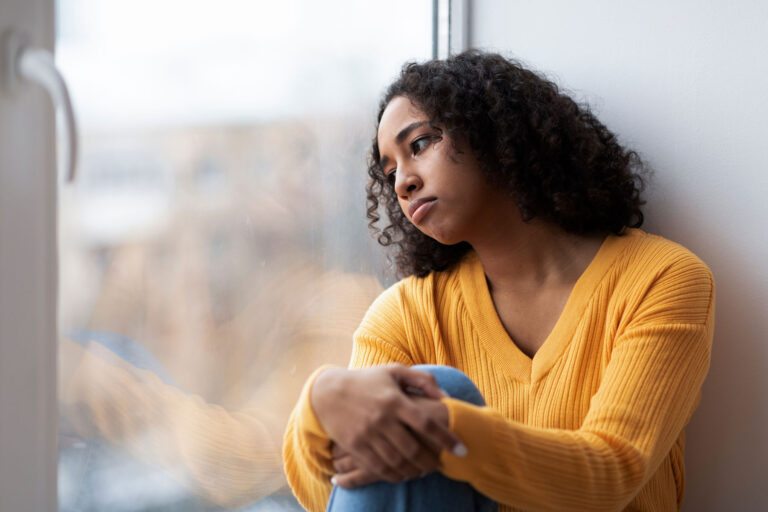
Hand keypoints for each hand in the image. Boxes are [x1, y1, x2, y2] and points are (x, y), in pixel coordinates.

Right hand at [311, 365, 463, 485]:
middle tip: (439, 465)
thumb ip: (423, 380)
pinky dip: (394, 475)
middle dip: (431, 462)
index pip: (426, 423)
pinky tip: (403, 474)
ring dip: (414, 471)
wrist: (328, 392)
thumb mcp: (394, 371)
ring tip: (423, 471)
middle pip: (413, 449)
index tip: (462, 450)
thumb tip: (445, 397)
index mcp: (394, 399)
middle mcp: (381, 419)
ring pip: (397, 462)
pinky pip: (379, 467)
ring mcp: (367, 434)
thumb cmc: (367, 380)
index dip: (447, 438)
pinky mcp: (355, 446)